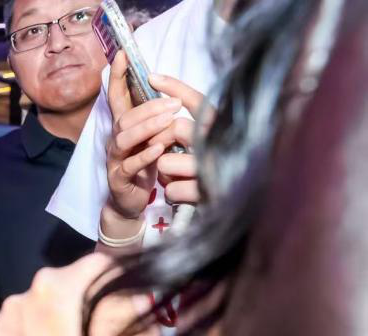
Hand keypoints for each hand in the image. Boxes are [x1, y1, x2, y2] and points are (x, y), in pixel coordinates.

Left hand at [0, 254, 157, 335]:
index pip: (93, 266)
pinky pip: (10, 333)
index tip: (110, 298)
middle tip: (83, 332)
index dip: (105, 282)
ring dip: (43, 322)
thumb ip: (132, 307)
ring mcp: (9, 314)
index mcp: (72, 281)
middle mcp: (34, 288)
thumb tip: (133, 296)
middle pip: (57, 285)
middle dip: (71, 303)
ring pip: (29, 308)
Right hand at [104, 53, 191, 222]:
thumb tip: (171, 98)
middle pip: (125, 117)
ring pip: (124, 137)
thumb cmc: (144, 167)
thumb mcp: (152, 139)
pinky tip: (159, 147)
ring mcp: (115, 159)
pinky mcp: (119, 178)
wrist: (130, 202)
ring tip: (169, 120)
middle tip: (175, 103)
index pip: (117, 97)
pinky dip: (144, 155)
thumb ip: (157, 121)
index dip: (118, 76)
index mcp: (124, 128)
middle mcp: (116, 140)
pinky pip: (129, 164)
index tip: (122, 53)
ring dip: (147, 126)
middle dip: (149, 106)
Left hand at [150, 73, 211, 206]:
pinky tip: (189, 196)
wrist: (234, 208)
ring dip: (168, 173)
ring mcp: (214, 169)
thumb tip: (163, 93)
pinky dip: (175, 194)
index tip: (152, 76)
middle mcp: (222, 144)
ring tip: (185, 178)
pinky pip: (172, 189)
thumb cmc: (216, 173)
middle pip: (178, 128)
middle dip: (164, 141)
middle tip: (171, 152)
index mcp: (223, 129)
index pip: (199, 102)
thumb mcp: (208, 145)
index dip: (176, 87)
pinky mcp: (206, 194)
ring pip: (166, 162)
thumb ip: (192, 125)